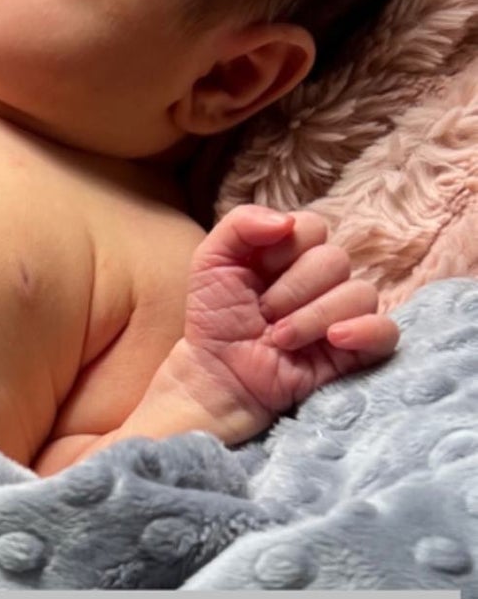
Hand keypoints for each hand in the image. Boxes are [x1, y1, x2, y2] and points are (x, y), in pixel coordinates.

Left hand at [170, 205, 398, 440]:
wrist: (218, 375)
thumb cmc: (216, 319)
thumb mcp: (211, 261)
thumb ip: (240, 224)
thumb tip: (288, 222)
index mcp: (295, 254)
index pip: (313, 227)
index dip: (283, 251)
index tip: (256, 275)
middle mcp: (325, 280)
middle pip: (335, 260)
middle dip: (291, 291)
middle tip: (264, 314)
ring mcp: (344, 314)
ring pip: (359, 293)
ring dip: (312, 318)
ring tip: (281, 339)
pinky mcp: (357, 350)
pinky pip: (386, 331)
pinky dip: (364, 331)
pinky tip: (334, 339)